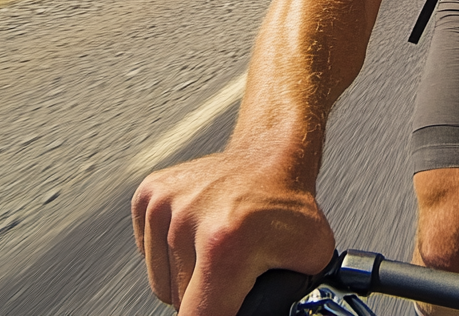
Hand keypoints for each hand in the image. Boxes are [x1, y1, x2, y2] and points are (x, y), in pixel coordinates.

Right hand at [131, 152, 335, 315]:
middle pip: (178, 301)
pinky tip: (196, 237)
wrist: (268, 156)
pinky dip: (170, 255)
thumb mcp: (310, 256)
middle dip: (205, 298)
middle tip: (231, 276)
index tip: (229, 307)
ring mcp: (164, 204)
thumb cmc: (287, 207)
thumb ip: (296, 295)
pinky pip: (148, 254)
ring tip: (215, 254)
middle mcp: (187, 220)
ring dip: (185, 279)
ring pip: (160, 282)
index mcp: (224, 244)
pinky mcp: (149, 194)